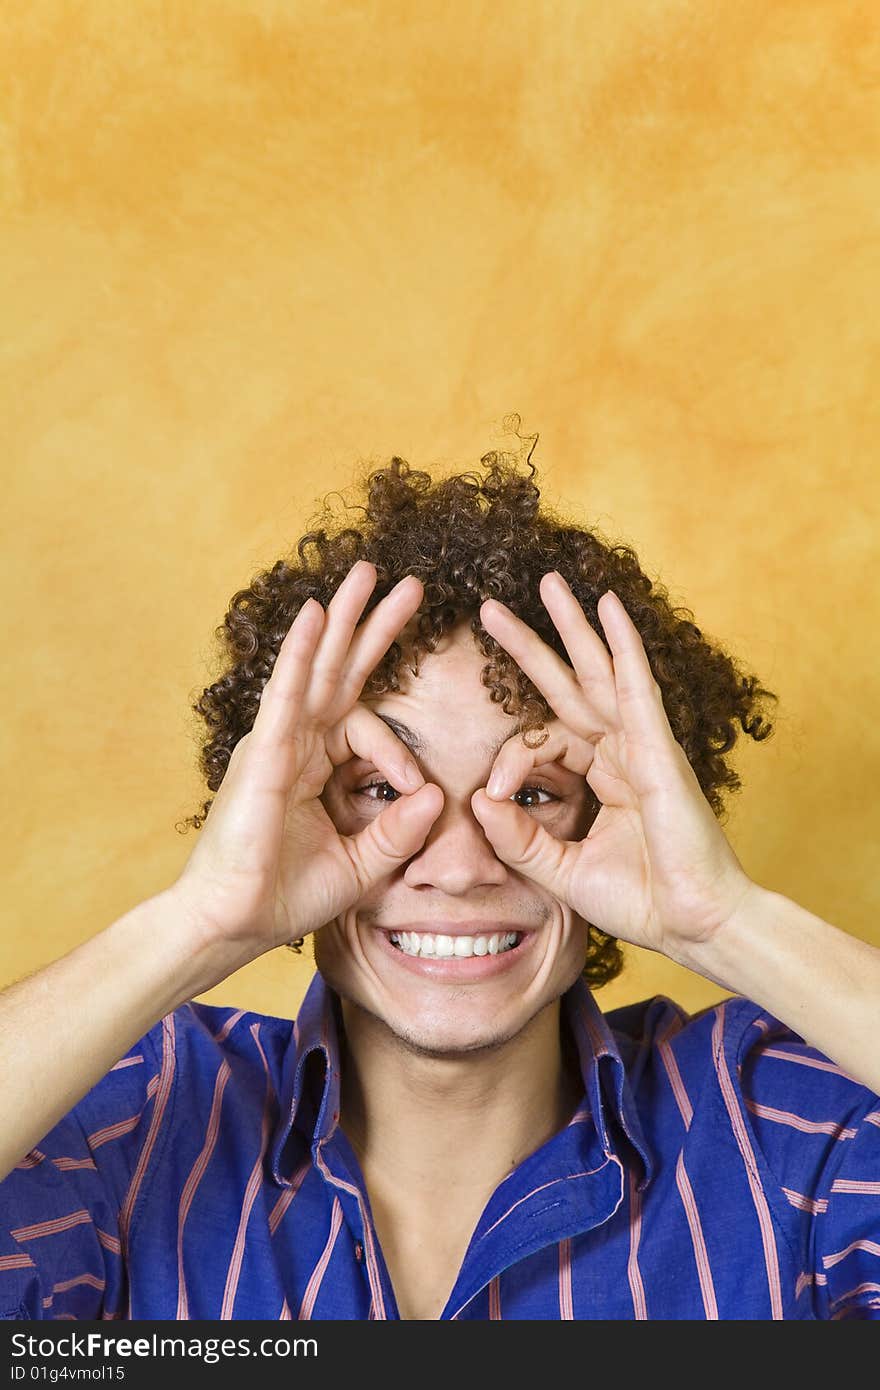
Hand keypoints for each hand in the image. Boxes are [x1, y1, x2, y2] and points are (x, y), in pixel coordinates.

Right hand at [171, 560, 442, 958]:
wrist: (232, 924)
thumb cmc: (283, 896)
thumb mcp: (361, 865)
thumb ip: (398, 831)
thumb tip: (437, 795)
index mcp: (312, 765)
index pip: (365, 728)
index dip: (399, 753)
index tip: (420, 789)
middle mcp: (293, 743)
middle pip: (341, 671)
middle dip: (373, 627)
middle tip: (407, 584)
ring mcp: (275, 742)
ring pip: (316, 666)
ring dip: (344, 618)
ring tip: (370, 572)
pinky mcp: (264, 753)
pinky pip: (288, 691)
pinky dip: (302, 651)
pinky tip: (319, 613)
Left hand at [471, 572, 755, 960]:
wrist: (693, 925)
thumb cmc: (641, 900)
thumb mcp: (561, 870)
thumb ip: (519, 838)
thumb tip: (478, 801)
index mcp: (602, 775)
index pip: (543, 739)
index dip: (510, 758)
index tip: (490, 794)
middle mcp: (622, 751)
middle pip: (568, 682)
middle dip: (532, 642)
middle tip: (490, 607)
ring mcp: (642, 745)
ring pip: (600, 671)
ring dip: (574, 625)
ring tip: (549, 582)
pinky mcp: (657, 749)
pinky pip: (635, 686)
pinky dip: (622, 644)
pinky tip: (606, 607)